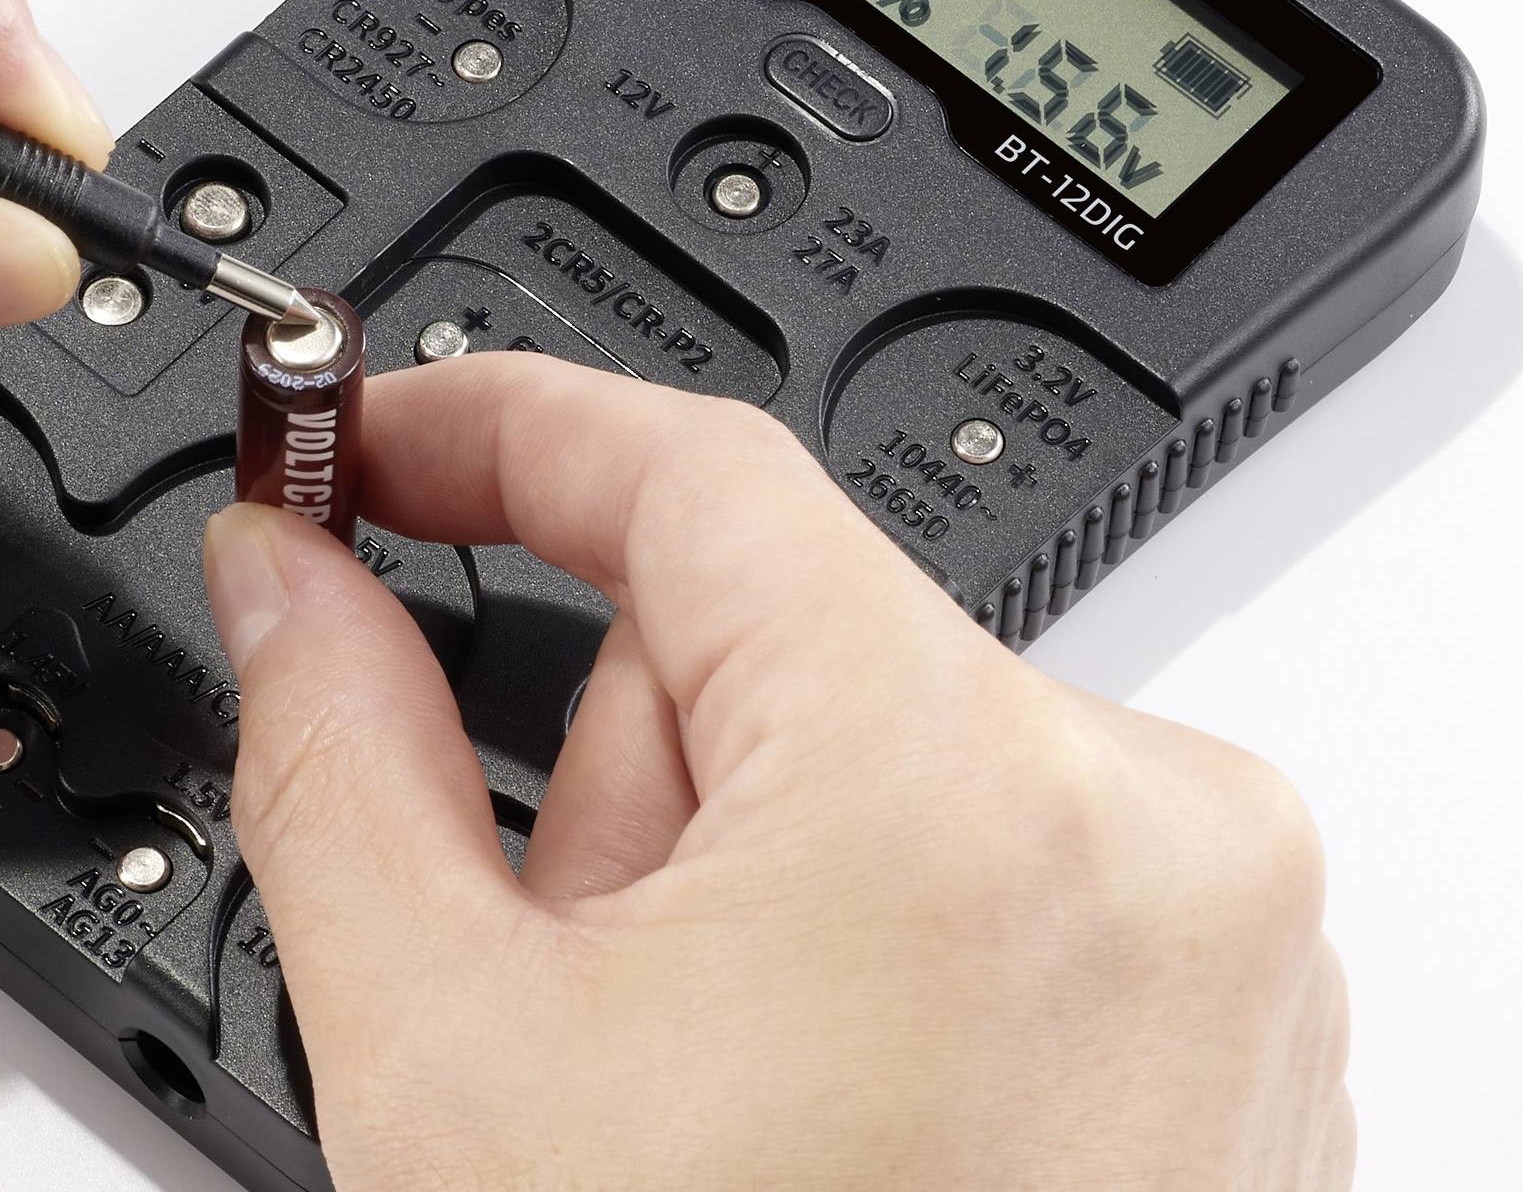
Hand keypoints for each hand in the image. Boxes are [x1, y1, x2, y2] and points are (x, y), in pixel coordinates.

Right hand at [203, 359, 1353, 1190]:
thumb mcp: (453, 1058)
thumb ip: (339, 752)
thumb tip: (283, 574)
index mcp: (951, 781)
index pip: (687, 463)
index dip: (492, 426)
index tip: (371, 434)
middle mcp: (1144, 815)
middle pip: (777, 630)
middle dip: (631, 759)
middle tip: (572, 973)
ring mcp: (1219, 916)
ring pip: (879, 739)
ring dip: (746, 859)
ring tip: (707, 1083)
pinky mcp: (1239, 994)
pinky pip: (998, 841)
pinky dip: (872, 921)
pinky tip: (819, 1096)